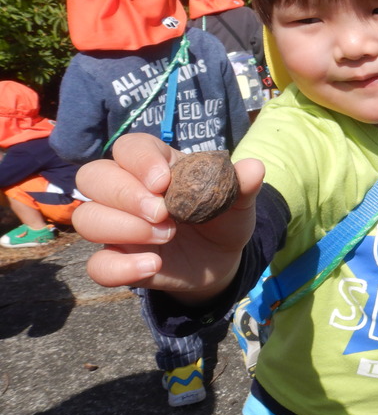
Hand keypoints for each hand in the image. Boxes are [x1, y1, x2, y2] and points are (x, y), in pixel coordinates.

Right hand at [73, 133, 264, 302]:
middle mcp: (128, 192)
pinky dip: (120, 267)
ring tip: (167, 236)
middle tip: (163, 213)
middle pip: (93, 176)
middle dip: (124, 194)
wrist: (222, 259)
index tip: (163, 181)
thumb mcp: (238, 201)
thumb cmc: (222, 218)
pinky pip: (97, 264)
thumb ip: (242, 184)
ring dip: (123, 227)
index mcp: (156, 166)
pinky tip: (153, 266)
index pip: (128, 147)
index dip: (139, 160)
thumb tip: (254, 167)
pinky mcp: (119, 259)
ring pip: (87, 217)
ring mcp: (118, 227)